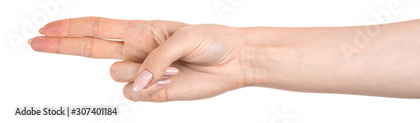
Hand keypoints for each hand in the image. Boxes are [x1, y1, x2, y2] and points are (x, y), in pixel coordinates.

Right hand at [30, 17, 250, 101]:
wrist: (232, 61)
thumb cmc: (210, 41)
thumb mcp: (183, 38)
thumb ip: (156, 58)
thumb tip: (137, 82)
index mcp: (141, 30)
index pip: (98, 28)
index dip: (71, 28)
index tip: (45, 29)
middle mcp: (137, 51)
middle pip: (90, 48)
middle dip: (62, 44)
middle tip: (34, 41)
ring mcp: (143, 73)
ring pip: (117, 74)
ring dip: (139, 70)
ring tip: (174, 65)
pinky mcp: (154, 93)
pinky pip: (135, 94)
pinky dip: (150, 88)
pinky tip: (172, 80)